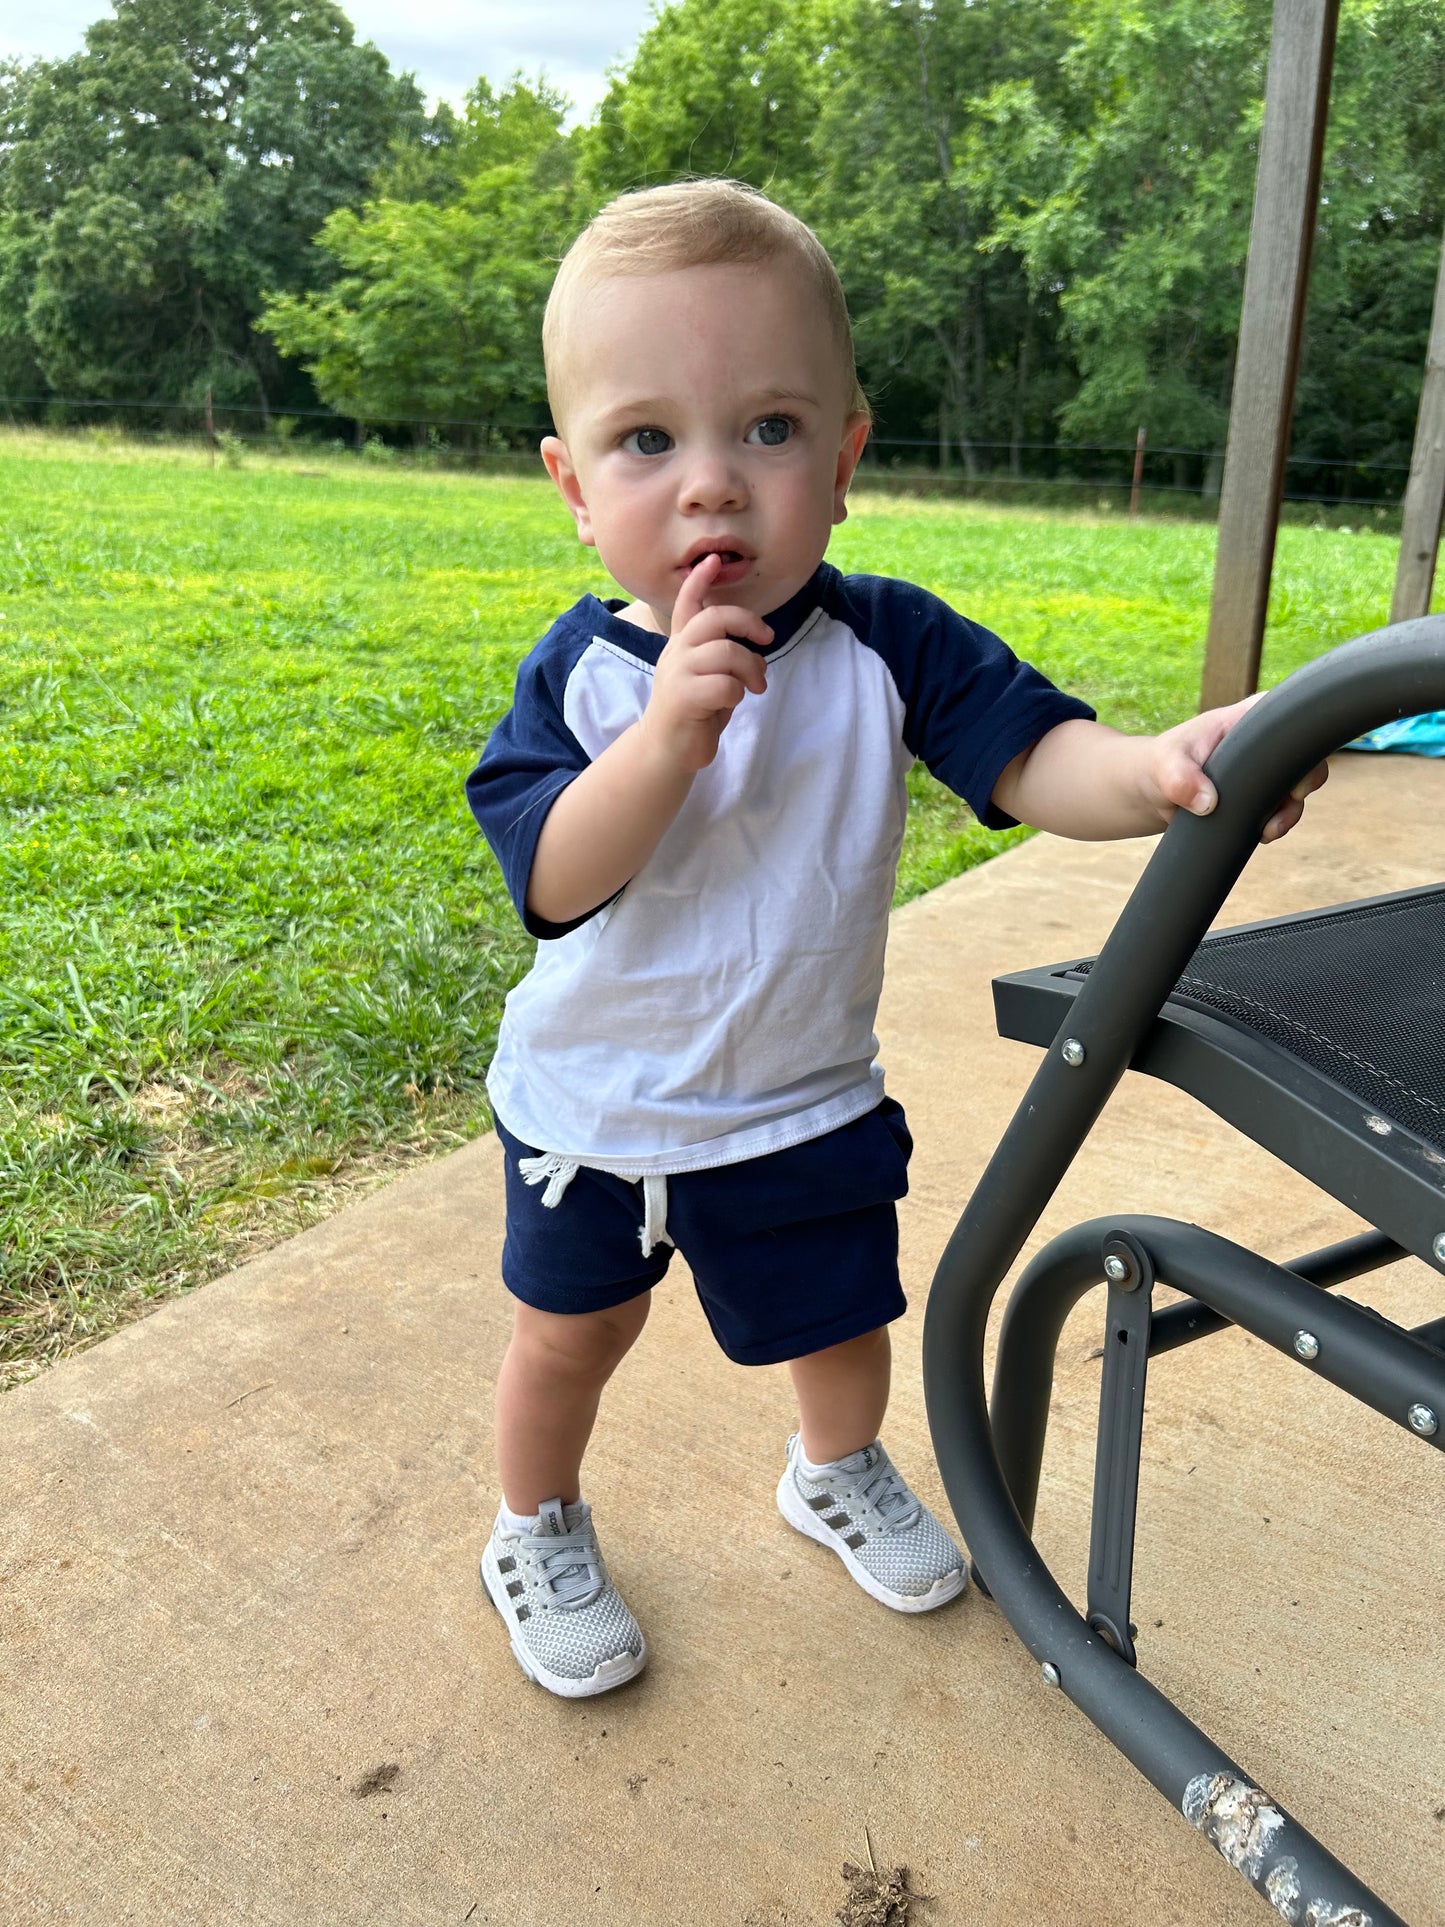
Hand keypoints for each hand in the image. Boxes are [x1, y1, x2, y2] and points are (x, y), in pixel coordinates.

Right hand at [638, 553, 772, 772]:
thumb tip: (755, 647)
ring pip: (726, 653)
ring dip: (750, 669)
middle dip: (748, 623)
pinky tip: (731, 703)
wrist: (668, 749)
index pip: (687, 604)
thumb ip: (721, 653)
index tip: (713, 559)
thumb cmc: (695, 711)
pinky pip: (725, 685)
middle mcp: (677, 652)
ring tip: (756, 686)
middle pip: (716, 619)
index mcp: (682, 644)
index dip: (700, 581)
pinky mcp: (683, 697)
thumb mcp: (707, 675)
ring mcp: (678, 673)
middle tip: (765, 639)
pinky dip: (737, 693)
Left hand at [1144, 695, 1328, 841]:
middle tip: (1290, 800)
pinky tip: (1264, 834)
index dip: (1302, 741)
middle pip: (1306, 754)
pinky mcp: (1260, 794)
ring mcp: (1265, 769)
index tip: (1293, 771)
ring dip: (1290, 811)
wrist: (1152, 791)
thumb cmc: (1160, 764)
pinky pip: (1282, 808)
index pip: (1290, 716)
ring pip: (1298, 787)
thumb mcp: (1165, 766)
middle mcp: (1264, 742)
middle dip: (1306, 780)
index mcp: (1249, 718)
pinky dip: (1278, 823)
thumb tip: (1207, 803)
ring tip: (1269, 830)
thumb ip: (1181, 779)